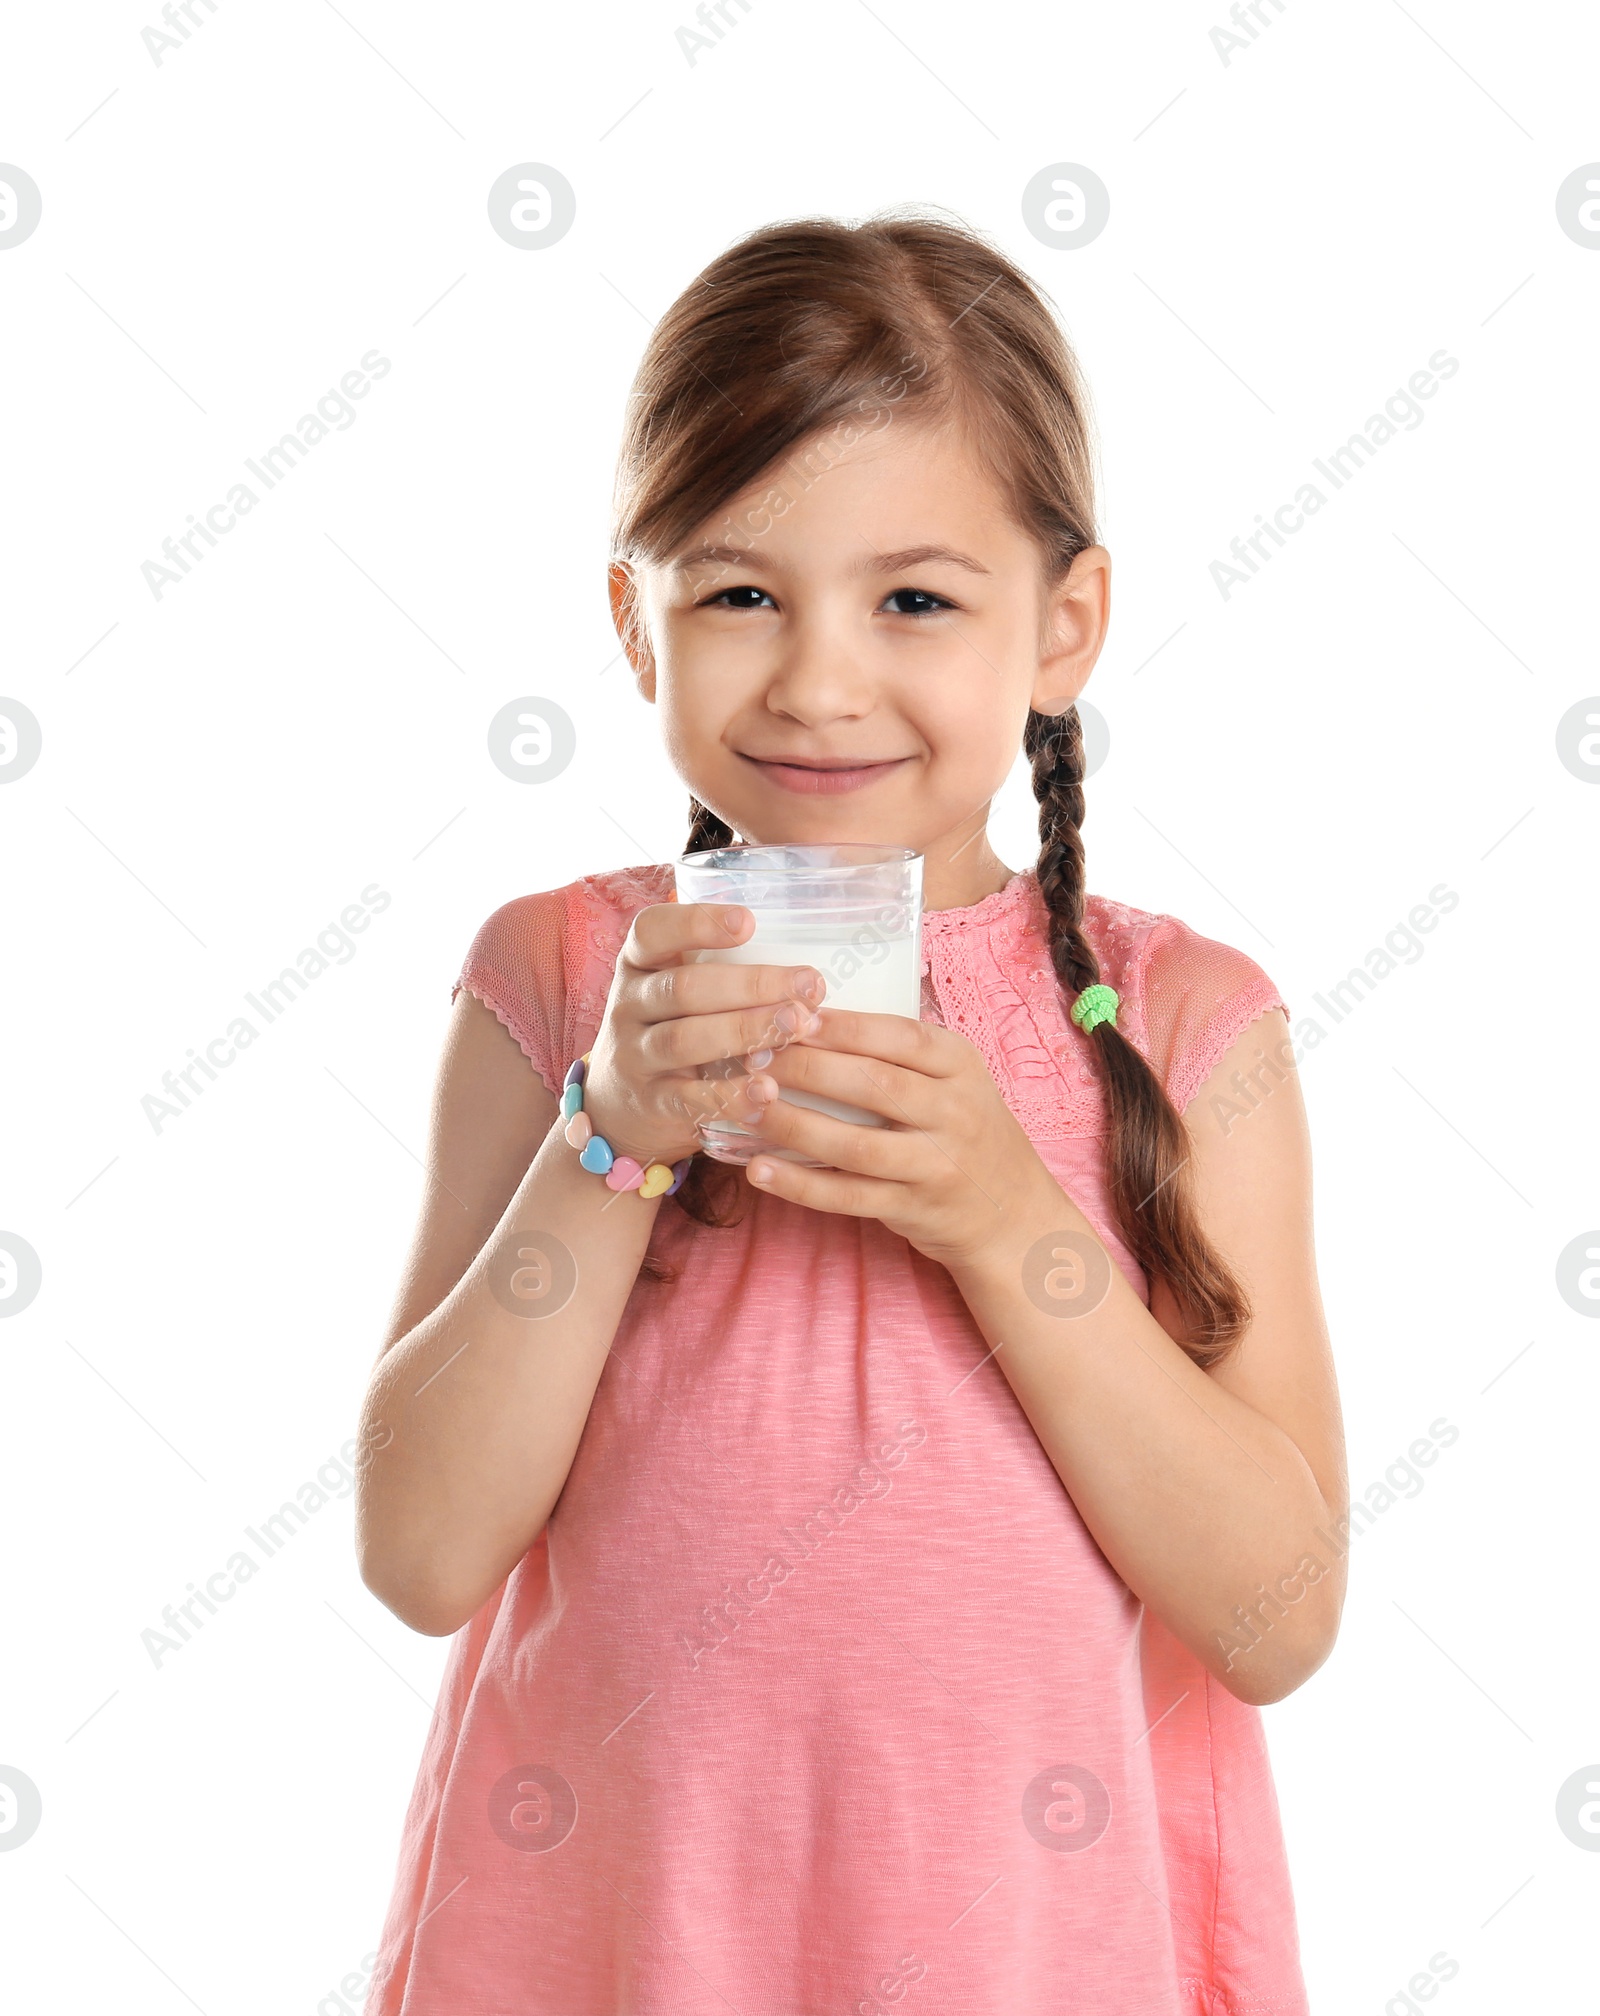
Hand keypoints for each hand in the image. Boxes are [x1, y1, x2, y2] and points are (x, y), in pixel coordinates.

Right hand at [577, 900, 826, 1166]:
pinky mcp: (651, 1103)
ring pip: (684, 1040)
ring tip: (796, 1026)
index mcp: (639, 965)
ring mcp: (635, 1056)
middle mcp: (629, 1006)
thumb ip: (721, 973)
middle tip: (809, 985)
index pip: (653, 931)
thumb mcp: (675, 993)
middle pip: (684, 988)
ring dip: (745, 1031)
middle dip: (751, 985)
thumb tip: (805, 969)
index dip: (697, 922)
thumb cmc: (670, 1029)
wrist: (620, 1106)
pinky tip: (767, 1091)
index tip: (749, 921)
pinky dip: (730, 1095)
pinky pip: (689, 1098)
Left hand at [735, 1006, 1060, 1269]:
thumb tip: (813, 1013)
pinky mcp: (913, 1208)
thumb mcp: (957, 1078)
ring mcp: (935, 1165)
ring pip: (856, 1145)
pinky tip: (759, 1169)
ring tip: (746, 1105)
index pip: (900, 1036)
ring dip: (794, 1124)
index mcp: (961, 1066)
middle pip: (874, 1084)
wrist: (1013, 1213)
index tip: (789, 1011)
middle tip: (752, 1055)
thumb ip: (902, 1053)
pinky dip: (800, 1185)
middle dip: (807, 1067)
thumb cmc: (967, 1131)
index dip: (842, 1025)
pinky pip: (849, 1196)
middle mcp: (954, 1113)